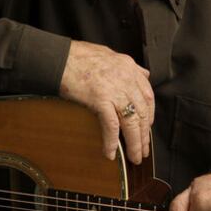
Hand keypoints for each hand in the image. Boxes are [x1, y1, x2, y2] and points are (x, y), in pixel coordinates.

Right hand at [59, 40, 153, 163]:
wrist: (60, 58)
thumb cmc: (79, 56)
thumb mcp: (110, 54)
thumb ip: (128, 66)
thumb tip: (144, 73)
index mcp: (130, 68)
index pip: (148, 96)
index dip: (150, 115)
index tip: (147, 127)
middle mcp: (127, 79)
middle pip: (143, 112)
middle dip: (145, 134)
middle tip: (144, 149)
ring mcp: (115, 90)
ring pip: (132, 122)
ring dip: (135, 143)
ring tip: (134, 156)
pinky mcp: (101, 99)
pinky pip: (111, 125)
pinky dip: (112, 142)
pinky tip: (110, 153)